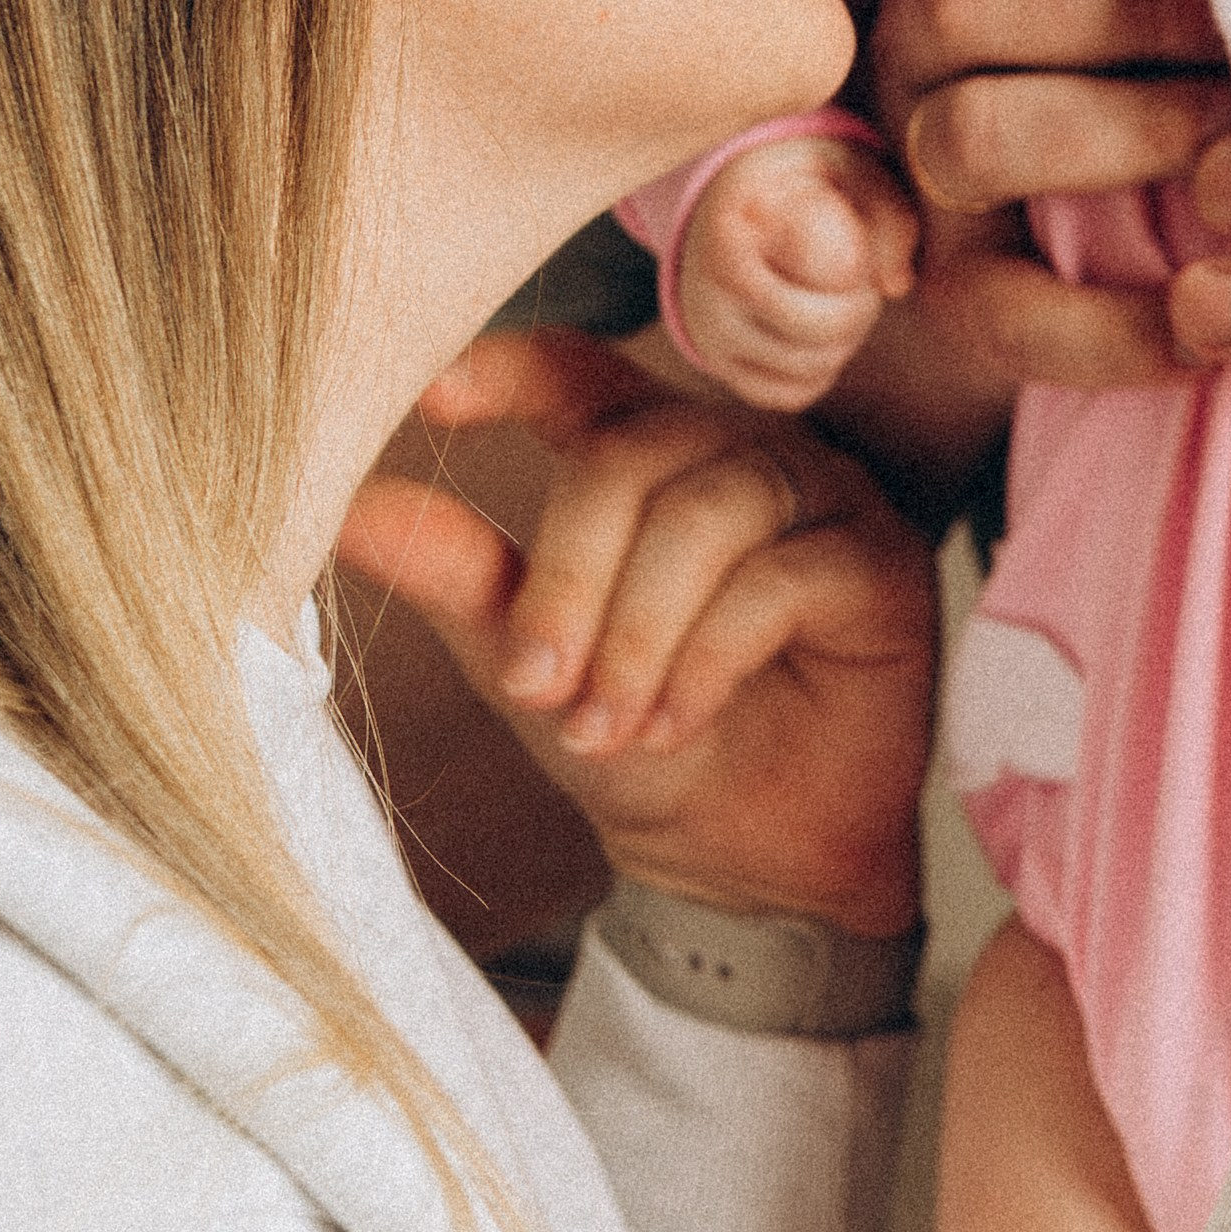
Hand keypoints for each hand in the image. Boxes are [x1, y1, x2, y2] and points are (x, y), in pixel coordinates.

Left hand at [335, 331, 934, 934]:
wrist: (743, 860)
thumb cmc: (635, 745)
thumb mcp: (527, 663)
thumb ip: (459, 576)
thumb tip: (348, 513)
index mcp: (643, 449)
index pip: (577, 373)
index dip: (511, 370)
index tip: (432, 398)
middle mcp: (734, 450)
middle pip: (634, 457)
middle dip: (568, 579)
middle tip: (535, 687)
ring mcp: (818, 494)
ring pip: (706, 518)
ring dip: (636, 635)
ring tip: (606, 729)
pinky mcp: (882, 560)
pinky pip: (780, 579)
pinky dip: (706, 661)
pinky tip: (675, 723)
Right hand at [678, 135, 918, 410]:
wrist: (733, 208)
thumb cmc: (805, 187)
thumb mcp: (847, 170)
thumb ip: (885, 212)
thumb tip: (897, 286)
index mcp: (734, 230)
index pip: (829, 271)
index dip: (861, 264)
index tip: (855, 242)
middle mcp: (710, 288)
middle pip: (821, 328)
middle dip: (860, 308)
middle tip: (861, 281)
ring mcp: (710, 334)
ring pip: (810, 366)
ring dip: (846, 339)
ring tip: (842, 300)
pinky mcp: (723, 369)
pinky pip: (791, 394)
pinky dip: (822, 371)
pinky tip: (821, 332)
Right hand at [866, 0, 1230, 386]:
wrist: (1124, 219)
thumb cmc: (1193, 37)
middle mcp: (909, 33)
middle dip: (1134, 13)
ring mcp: (919, 158)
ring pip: (973, 134)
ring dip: (1125, 136)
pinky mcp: (949, 285)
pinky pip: (1007, 310)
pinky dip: (1113, 329)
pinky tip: (1215, 332)